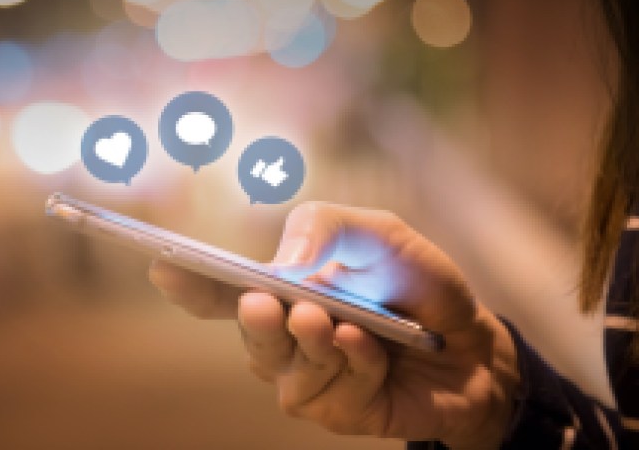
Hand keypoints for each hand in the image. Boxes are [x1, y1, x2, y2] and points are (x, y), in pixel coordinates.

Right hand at [149, 202, 518, 447]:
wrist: (474, 345)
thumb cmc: (419, 285)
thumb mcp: (381, 233)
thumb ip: (327, 228)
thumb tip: (280, 263)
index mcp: (285, 291)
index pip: (222, 292)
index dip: (190, 284)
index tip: (163, 267)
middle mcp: (286, 337)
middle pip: (248, 335)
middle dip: (256, 320)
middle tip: (267, 303)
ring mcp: (309, 377)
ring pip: (283, 368)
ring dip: (311, 343)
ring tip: (338, 324)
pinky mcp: (336, 411)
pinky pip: (327, 392)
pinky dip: (353, 365)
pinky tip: (376, 349)